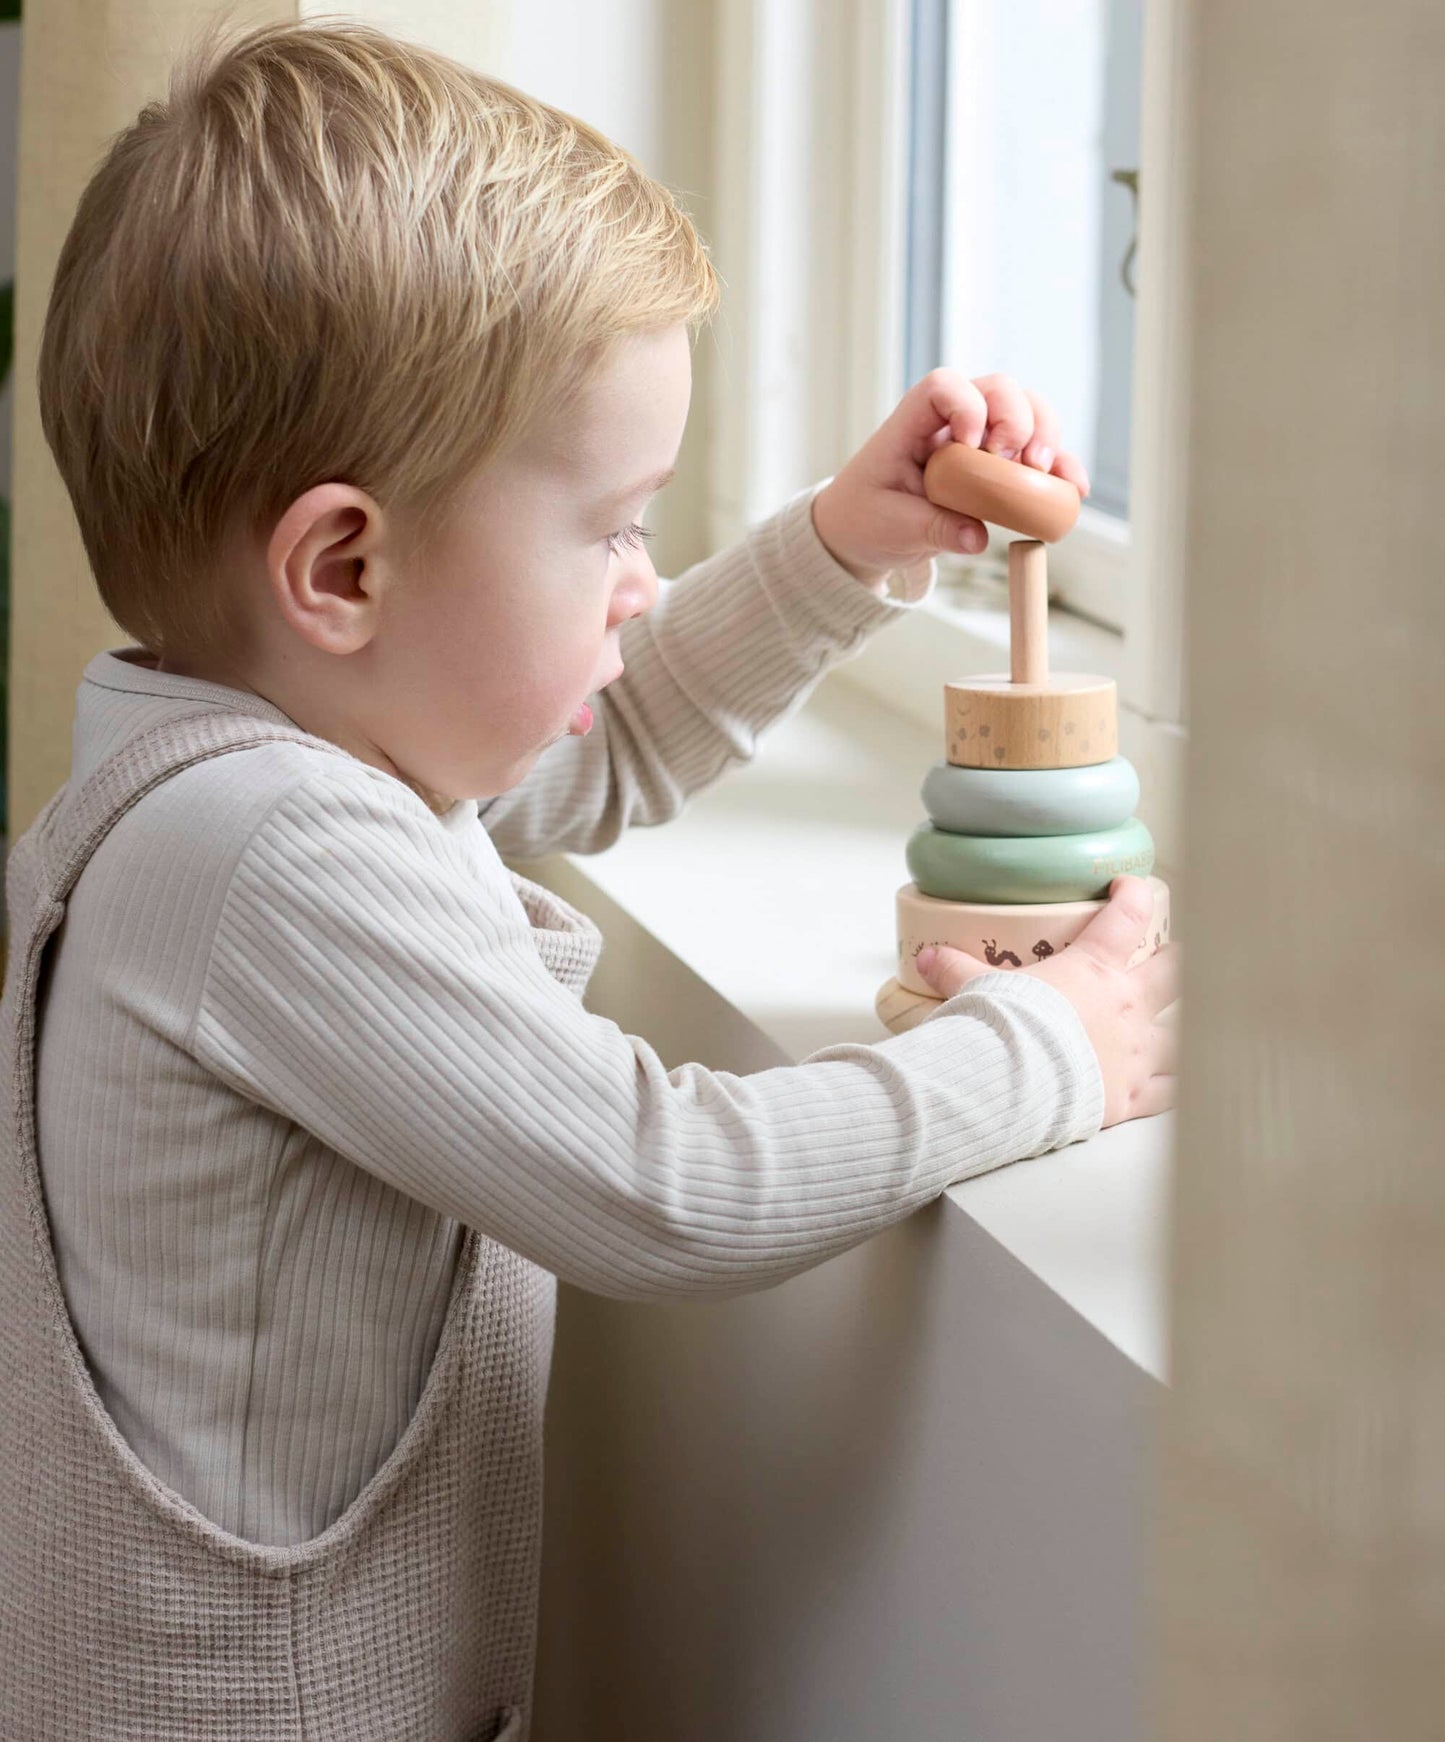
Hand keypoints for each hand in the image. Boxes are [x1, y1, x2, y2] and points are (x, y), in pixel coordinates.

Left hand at [810, 368, 1091, 584]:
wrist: (863, 534)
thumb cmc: (867, 517)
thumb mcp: (890, 526)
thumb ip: (933, 527)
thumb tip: (977, 536)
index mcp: (913, 422)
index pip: (944, 386)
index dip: (966, 406)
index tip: (969, 445)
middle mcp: (953, 421)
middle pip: (999, 389)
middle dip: (1017, 420)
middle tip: (1015, 462)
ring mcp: (982, 440)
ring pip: (1028, 413)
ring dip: (1046, 438)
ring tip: (1044, 475)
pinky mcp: (1000, 468)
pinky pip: (1038, 457)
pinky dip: (1059, 469)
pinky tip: (1074, 490)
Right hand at [914, 876, 1179, 1127]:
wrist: (1012, 1082)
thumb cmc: (1002, 1028)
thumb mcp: (975, 989)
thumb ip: (956, 970)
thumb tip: (927, 956)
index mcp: (1094, 969)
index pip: (1127, 916)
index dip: (1134, 895)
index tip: (1130, 887)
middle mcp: (1127, 1006)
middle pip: (1173, 972)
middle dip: (1174, 961)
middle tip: (1171, 957)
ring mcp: (1137, 1052)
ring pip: (1181, 1032)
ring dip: (1180, 1027)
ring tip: (1180, 1024)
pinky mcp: (1133, 1094)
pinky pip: (1169, 1089)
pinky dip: (1174, 1085)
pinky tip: (1178, 1083)